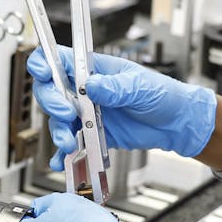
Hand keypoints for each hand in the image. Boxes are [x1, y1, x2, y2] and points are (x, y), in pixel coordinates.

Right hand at [27, 47, 216, 169]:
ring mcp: (87, 114)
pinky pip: (72, 144)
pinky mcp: (93, 135)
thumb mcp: (139, 86)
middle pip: (52, 91)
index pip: (59, 60)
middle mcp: (86, 91)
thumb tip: (91, 85)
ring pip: (59, 121)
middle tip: (67, 114)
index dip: (45, 64)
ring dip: (59, 132)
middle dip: (53, 103)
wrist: (176, 124)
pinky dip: (64, 155)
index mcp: (94, 69)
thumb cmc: (162, 94)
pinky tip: (62, 161)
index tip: (45, 74)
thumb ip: (115, 87)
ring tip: (70, 143)